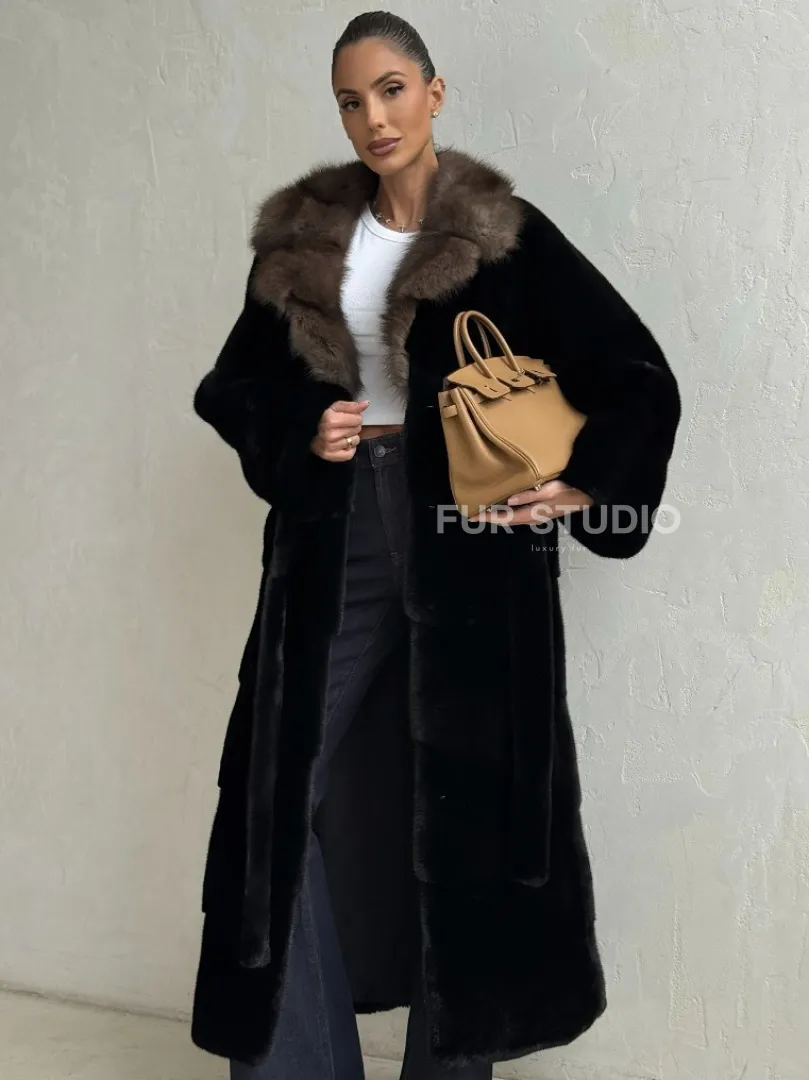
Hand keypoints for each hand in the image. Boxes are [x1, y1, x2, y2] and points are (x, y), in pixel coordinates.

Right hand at [310, 400, 369, 460]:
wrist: (311, 436)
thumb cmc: (326, 420)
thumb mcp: (336, 408)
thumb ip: (352, 406)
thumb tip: (366, 403)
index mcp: (330, 419)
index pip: (358, 418)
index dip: (355, 417)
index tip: (346, 418)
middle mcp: (330, 434)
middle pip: (357, 429)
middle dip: (353, 427)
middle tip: (343, 427)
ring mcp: (331, 447)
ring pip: (355, 440)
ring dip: (351, 438)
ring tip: (341, 436)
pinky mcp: (332, 456)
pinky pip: (351, 453)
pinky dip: (349, 449)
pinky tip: (342, 445)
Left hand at [467, 479, 593, 524]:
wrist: (586, 496)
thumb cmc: (568, 491)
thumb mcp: (548, 491)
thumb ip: (528, 496)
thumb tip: (508, 502)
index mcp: (532, 515)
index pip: (504, 518)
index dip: (488, 517)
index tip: (473, 517)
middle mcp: (532, 518)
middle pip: (505, 520)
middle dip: (489, 518)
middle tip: (473, 515)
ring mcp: (536, 516)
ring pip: (511, 518)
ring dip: (497, 516)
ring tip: (484, 511)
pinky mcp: (539, 512)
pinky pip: (517, 514)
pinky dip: (506, 512)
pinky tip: (503, 506)